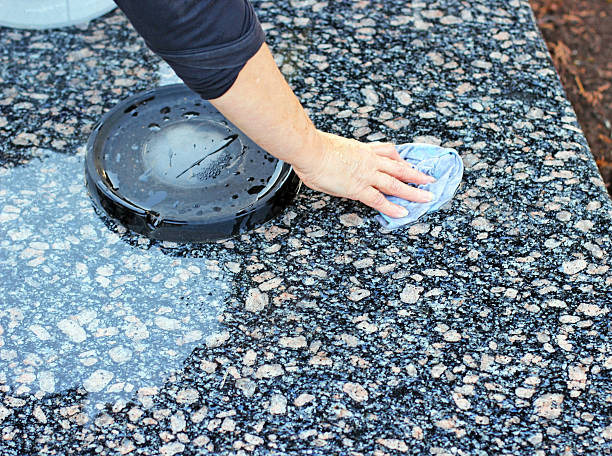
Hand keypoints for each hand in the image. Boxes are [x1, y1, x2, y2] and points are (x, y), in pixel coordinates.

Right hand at [293, 131, 434, 217]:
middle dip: (416, 174)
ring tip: (427, 197)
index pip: (387, 152)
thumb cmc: (313, 149)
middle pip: (398, 168)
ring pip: (396, 184)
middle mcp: (368, 161)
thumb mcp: (331, 149)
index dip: (400, 159)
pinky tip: (402, 213)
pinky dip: (392, 208)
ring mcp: (366, 175)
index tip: (408, 163)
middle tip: (429, 179)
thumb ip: (338, 159)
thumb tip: (333, 167)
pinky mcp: (358, 188)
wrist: (310, 150)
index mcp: (361, 150)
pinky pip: (379, 200)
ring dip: (413, 191)